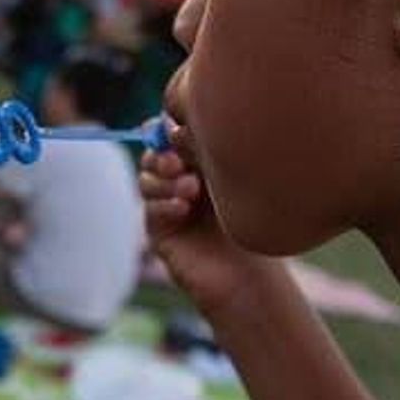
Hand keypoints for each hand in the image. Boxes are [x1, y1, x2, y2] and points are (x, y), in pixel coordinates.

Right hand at [140, 126, 286, 318]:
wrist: (249, 275)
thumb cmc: (252, 226)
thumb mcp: (233, 181)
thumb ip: (209, 153)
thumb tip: (182, 124)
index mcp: (201, 162)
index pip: (171, 135)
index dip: (167, 129)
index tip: (177, 128)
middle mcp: (181, 181)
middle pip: (153, 154)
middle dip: (161, 154)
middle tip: (178, 162)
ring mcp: (168, 205)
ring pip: (146, 180)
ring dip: (163, 180)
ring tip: (191, 189)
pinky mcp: (160, 231)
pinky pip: (149, 209)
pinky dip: (164, 204)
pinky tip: (183, 209)